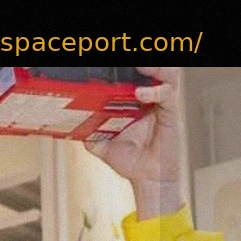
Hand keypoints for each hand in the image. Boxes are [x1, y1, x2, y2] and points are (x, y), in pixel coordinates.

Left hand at [84, 67, 182, 217]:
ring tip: (140, 66)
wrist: (147, 179)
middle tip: (129, 61)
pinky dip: (155, 91)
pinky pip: (167, 95)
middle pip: (151, 71)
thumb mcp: (101, 147)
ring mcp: (160, 105)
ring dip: (154, 68)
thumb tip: (71, 126)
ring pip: (165, 75)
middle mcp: (148, 100)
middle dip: (144, 64)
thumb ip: (88, 135)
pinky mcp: (170, 113)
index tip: (110, 65)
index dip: (125, 69)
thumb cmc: (130, 162)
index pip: (131, 78)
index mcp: (132, 104)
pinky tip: (141, 93)